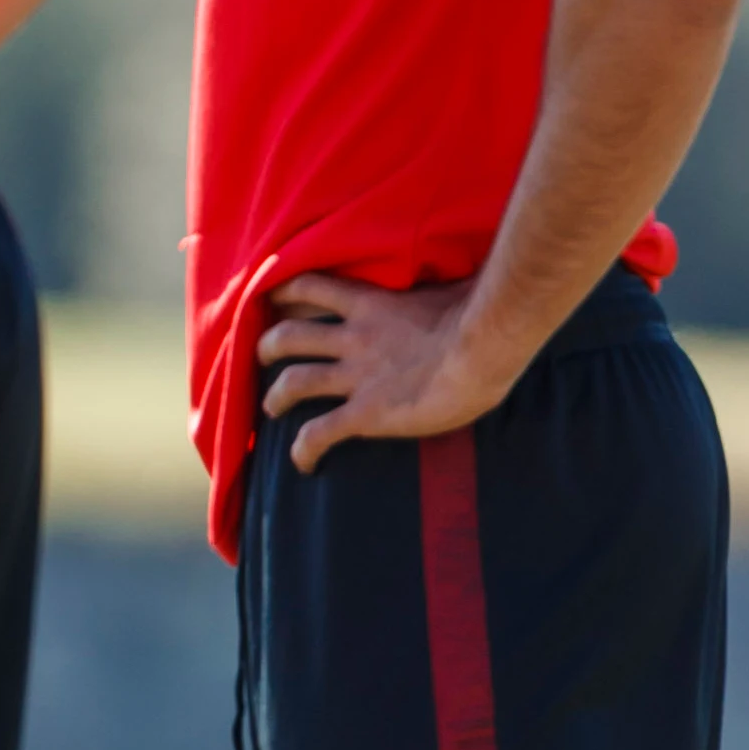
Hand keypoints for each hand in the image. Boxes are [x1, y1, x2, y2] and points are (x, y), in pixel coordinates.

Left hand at [257, 273, 524, 468]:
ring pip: (294, 383)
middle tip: (264, 356)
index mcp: (371, 304)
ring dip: (275, 397)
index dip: (286, 294)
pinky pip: (320, 433)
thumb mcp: (446, 287)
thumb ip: (430, 290)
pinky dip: (303, 449)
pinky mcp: (366, 414)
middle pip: (290, 336)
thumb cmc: (481, 313)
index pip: (312, 287)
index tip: (274, 301)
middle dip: (268, 347)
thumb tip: (449, 287)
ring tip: (271, 407)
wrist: (484, 346)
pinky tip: (303, 462)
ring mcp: (357, 377)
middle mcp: (354, 338)